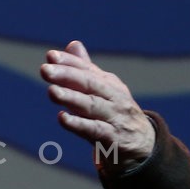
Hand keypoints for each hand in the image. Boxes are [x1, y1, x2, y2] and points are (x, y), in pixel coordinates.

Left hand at [39, 41, 154, 174]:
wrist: (144, 144)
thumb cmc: (116, 112)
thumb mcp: (104, 89)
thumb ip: (86, 69)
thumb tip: (72, 44)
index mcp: (108, 83)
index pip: (87, 69)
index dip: (69, 62)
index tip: (50, 55)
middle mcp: (113, 97)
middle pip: (89, 83)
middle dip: (67, 75)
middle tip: (45, 70)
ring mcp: (114, 117)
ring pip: (91, 105)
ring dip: (71, 98)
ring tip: (52, 91)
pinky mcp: (113, 138)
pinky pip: (95, 130)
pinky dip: (79, 124)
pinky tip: (62, 118)